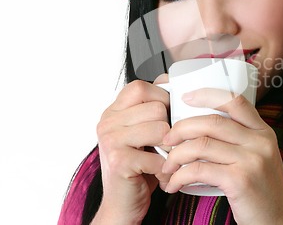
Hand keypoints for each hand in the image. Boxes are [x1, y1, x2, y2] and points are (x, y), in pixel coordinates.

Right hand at [92, 79, 170, 224]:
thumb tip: (170, 82)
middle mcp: (107, 122)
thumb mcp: (143, 132)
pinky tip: (160, 174)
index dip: (162, 98)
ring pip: (161, 128)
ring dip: (170, 149)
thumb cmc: (137, 167)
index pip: (141, 87)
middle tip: (165, 145)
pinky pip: (159, 156)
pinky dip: (166, 169)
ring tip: (164, 159)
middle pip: (157, 107)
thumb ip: (150, 108)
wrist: (121, 204)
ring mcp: (111, 141)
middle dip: (170, 128)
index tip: (168, 115)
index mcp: (113, 111)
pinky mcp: (119, 161)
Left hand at [159, 88, 282, 224]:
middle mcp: (260, 141)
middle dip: (182, 128)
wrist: (277, 221)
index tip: (185, 98)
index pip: (235, 101)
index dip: (207, 94)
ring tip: (167, 166)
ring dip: (176, 155)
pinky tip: (174, 184)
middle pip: (212, 122)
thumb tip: (201, 124)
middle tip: (167, 139)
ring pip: (201, 145)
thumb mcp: (259, 156)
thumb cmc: (261, 189)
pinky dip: (180, 176)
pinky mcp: (240, 180)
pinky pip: (199, 170)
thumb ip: (239, 139)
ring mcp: (252, 160)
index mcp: (263, 131)